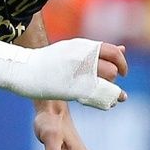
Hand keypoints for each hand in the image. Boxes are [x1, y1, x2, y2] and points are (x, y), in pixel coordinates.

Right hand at [0, 39, 127, 108]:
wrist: (26, 70)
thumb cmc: (49, 61)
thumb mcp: (74, 49)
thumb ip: (97, 50)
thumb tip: (123, 49)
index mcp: (84, 46)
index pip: (113, 52)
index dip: (122, 63)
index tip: (122, 72)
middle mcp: (84, 57)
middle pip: (112, 69)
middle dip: (113, 79)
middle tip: (105, 83)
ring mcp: (80, 73)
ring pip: (107, 82)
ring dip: (110, 89)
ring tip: (103, 94)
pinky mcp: (75, 88)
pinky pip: (99, 96)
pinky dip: (106, 101)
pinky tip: (106, 104)